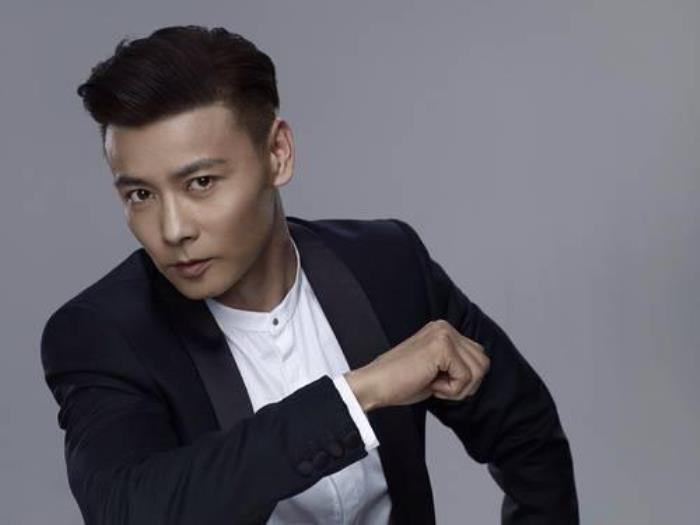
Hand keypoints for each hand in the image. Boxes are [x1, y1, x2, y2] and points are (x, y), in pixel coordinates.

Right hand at [344, 319, 489, 410]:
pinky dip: (451, 390)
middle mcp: (445, 327)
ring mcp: (443, 334)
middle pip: (483, 362)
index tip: (439, 382)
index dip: (465, 379)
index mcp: (443, 330)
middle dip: (465, 384)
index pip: (479, 356)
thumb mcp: (436, 368)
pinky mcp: (441, 347)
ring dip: (458, 387)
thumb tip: (481, 369)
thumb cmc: (400, 382)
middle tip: (438, 385)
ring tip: (434, 384)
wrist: (375, 385)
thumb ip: (456, 362)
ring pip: (478, 370)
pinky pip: (466, 377)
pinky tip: (431, 384)